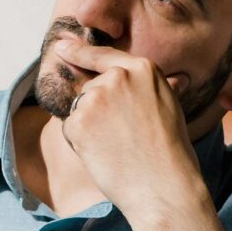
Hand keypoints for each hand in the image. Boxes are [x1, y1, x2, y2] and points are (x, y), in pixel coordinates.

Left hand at [56, 39, 201, 221]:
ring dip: (88, 127)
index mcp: (143, 68)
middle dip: (97, 110)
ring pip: (79, 110)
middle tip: (124, 136)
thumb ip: (141, 87)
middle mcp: (116, 77)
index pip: (103, 55)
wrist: (164, 185)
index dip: (79, 51)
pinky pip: (69, 128)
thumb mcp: (166, 104)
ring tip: (116, 145)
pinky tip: (103, 153)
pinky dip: (79, 143)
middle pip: (90, 89)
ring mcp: (95, 97)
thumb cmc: (170, 152)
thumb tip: (125, 75)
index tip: (61, 45)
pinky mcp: (78, 121)